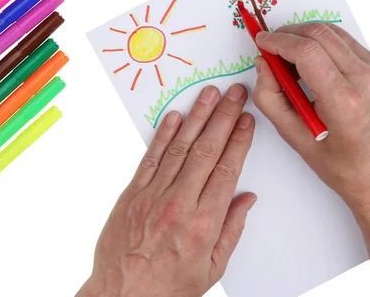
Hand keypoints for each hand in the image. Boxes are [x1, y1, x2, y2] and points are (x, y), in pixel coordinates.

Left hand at [77, 85, 255, 296]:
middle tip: (235, 93)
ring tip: (210, 94)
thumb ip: (231, 230)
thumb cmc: (168, 287)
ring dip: (197, 117)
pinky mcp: (132, 194)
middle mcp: (178, 204)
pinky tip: (176, 116)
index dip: (239, 140)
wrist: (121, 296)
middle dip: (224, 117)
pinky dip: (163, 135)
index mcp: (203, 224)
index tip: (248, 120)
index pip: (227, 170)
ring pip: (180, 147)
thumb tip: (246, 198)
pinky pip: (151, 158)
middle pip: (206, 151)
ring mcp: (152, 196)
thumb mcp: (212, 268)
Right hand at [253, 23, 369, 208]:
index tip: (261, 41)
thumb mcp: (294, 136)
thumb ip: (270, 97)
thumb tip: (263, 64)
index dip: (278, 41)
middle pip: (319, 34)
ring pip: (332, 32)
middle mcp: (366, 81)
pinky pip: (345, 42)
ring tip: (289, 58)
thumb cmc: (340, 164)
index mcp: (345, 102)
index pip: (307, 52)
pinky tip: (310, 63)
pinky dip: (322, 44)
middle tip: (270, 48)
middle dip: (288, 34)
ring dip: (305, 36)